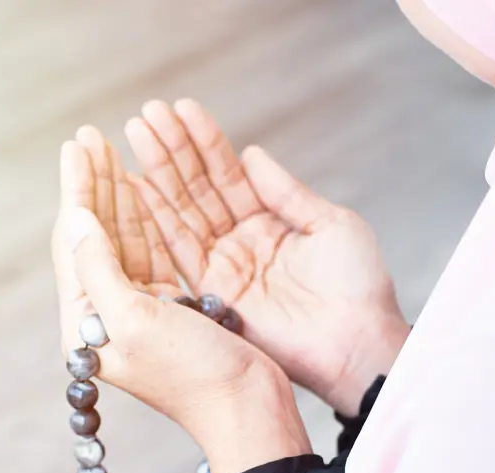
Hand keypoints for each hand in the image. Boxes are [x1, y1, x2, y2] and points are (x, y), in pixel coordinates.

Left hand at [52, 134, 311, 472]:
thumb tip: (76, 218)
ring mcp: (138, 312)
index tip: (77, 145)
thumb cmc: (195, 375)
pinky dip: (145, 216)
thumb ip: (100, 268)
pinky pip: (149, 251)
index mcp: (86, 324)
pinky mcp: (170, 309)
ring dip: (117, 193)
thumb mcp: (138, 320)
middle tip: (89, 136)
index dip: (77, 189)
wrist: (248, 410)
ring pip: (121, 239)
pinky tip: (142, 187)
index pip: (74, 243)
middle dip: (93, 184)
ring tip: (109, 149)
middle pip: (93, 236)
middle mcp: (105, 317)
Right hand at [124, 99, 410, 414]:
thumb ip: (284, 190)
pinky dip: (156, 217)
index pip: (229, 174)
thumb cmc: (357, 286)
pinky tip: (137, 183)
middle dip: (172, 150)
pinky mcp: (212, 293)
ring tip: (136, 133)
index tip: (180, 108)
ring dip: (158, 173)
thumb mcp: (329, 223)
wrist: (358, 342)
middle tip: (147, 113)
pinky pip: (178, 249)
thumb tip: (249, 153)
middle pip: (199, 188)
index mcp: (270, 223)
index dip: (205, 141)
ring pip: (183, 211)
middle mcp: (241, 243)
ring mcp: (224, 267)